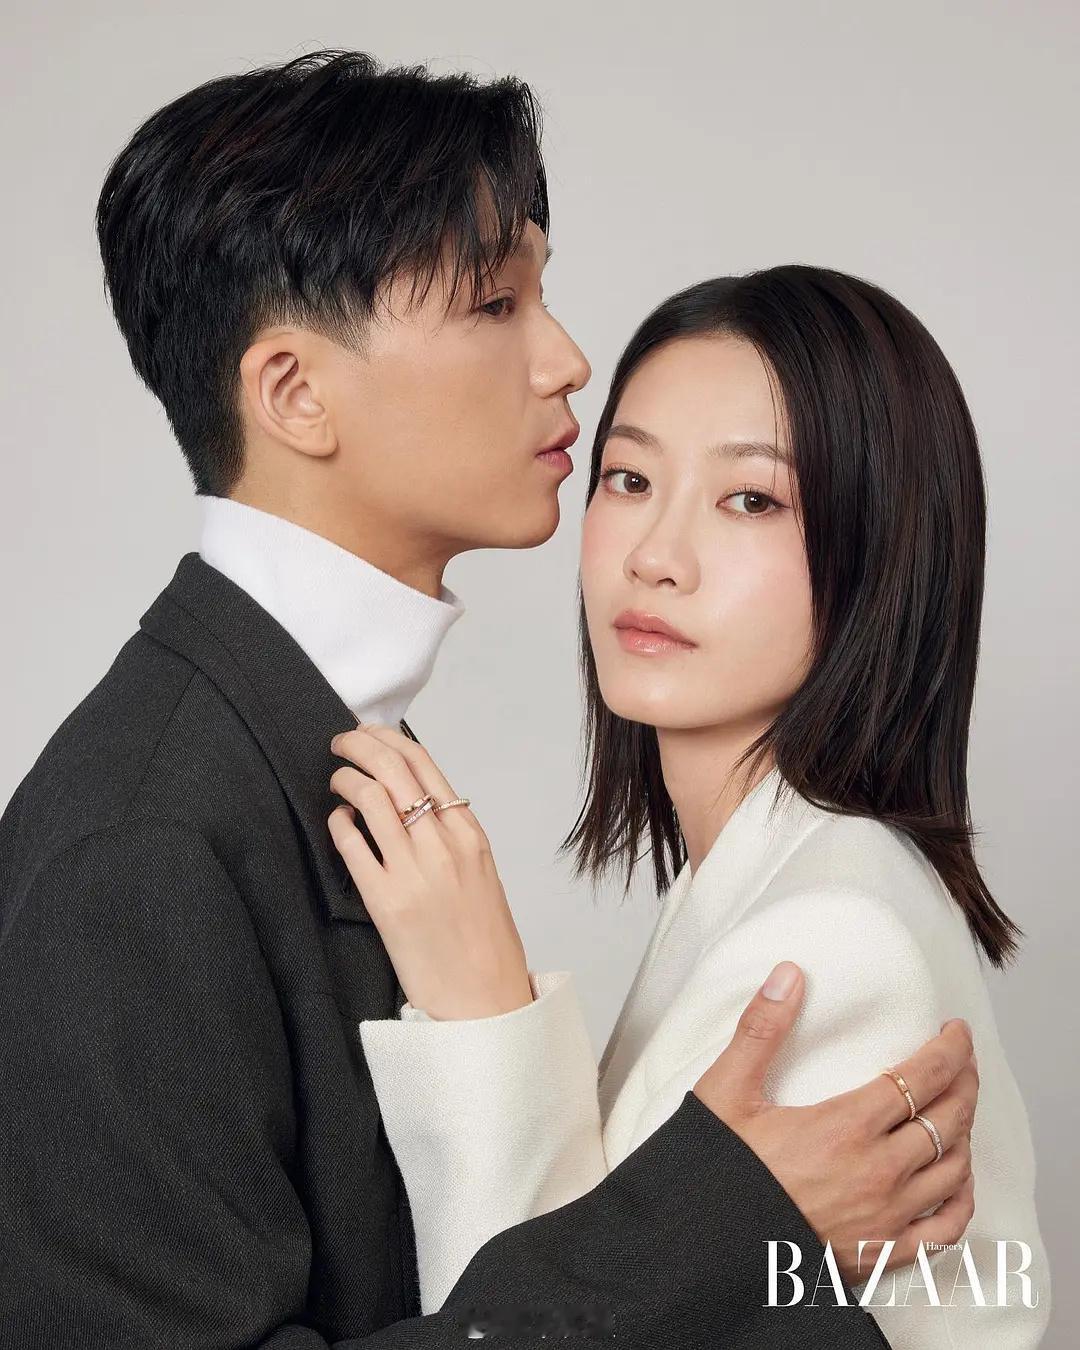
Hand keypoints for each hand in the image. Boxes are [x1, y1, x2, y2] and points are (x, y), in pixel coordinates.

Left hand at [327, 723, 532, 1020]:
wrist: (486, 999)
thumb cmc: (484, 941)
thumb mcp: (481, 873)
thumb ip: (451, 835)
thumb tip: (412, 800)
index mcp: (469, 834)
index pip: (423, 763)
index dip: (387, 738)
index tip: (368, 732)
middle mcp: (443, 845)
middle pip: (392, 770)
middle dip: (358, 744)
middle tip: (339, 742)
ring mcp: (414, 872)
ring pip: (370, 797)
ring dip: (345, 778)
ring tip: (335, 780)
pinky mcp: (386, 902)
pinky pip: (352, 845)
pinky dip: (338, 823)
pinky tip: (336, 821)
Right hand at [693, 962, 977, 1285]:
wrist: (707, 1251)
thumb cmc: (717, 1172)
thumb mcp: (726, 1092)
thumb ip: (761, 1030)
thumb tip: (789, 975)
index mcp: (845, 1127)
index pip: (922, 1078)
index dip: (949, 1050)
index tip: (955, 1031)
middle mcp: (878, 1173)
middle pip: (948, 1118)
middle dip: (964, 1082)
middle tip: (962, 1059)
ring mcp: (886, 1218)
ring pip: (954, 1168)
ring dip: (964, 1133)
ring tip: (957, 1108)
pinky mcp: (883, 1255)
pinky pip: (946, 1228)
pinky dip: (962, 1198)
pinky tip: (956, 1179)